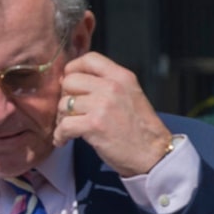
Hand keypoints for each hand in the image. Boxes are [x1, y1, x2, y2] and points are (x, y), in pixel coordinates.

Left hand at [53, 51, 172, 177]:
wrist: (153, 154)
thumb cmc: (140, 130)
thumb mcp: (130, 96)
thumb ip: (107, 86)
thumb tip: (73, 83)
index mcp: (122, 76)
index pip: (89, 59)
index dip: (73, 70)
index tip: (69, 84)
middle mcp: (112, 86)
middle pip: (70, 81)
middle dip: (65, 97)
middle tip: (68, 112)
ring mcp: (102, 105)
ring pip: (64, 104)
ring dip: (61, 119)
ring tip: (68, 129)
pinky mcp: (94, 125)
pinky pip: (64, 125)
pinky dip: (59, 135)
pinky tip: (63, 140)